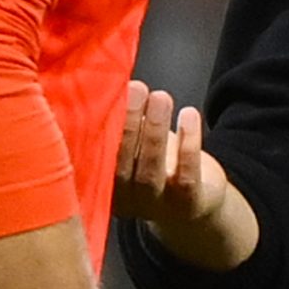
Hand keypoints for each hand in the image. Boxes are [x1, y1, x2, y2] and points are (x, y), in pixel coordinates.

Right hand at [114, 81, 254, 268]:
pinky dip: (189, 144)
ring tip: (161, 98)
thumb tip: (111, 82)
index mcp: (102, 186)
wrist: (194, 202)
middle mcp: (125, 201)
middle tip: (137, 90)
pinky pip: (187, 177)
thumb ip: (119, 123)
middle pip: (122, 165)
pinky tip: (189, 115)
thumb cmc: (154, 164)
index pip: (94, 161)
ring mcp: (156, 206)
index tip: (102, 97)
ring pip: (151, 171)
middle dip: (129, 124)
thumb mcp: (132, 145)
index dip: (98, 129)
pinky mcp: (189, 204)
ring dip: (155, 132)